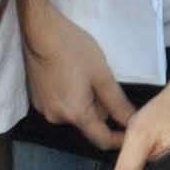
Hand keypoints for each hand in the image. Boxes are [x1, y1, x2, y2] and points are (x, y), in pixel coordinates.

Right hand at [19, 0, 131, 151]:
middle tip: (104, 83)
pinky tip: (71, 75)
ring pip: (75, 112)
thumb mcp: (102, 75)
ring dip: (85, 102)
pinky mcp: (36, 98)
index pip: (102, 139)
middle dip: (101, 109)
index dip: (120, 139)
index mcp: (75, 114)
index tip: (133, 131)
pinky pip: (61, 104)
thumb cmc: (73, 49)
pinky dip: (71, 96)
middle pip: (88, 123)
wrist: (40, 31)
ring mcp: (44, 108)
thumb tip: (132, 123)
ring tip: (86, 76)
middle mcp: (56, 118)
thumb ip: (118, 103)